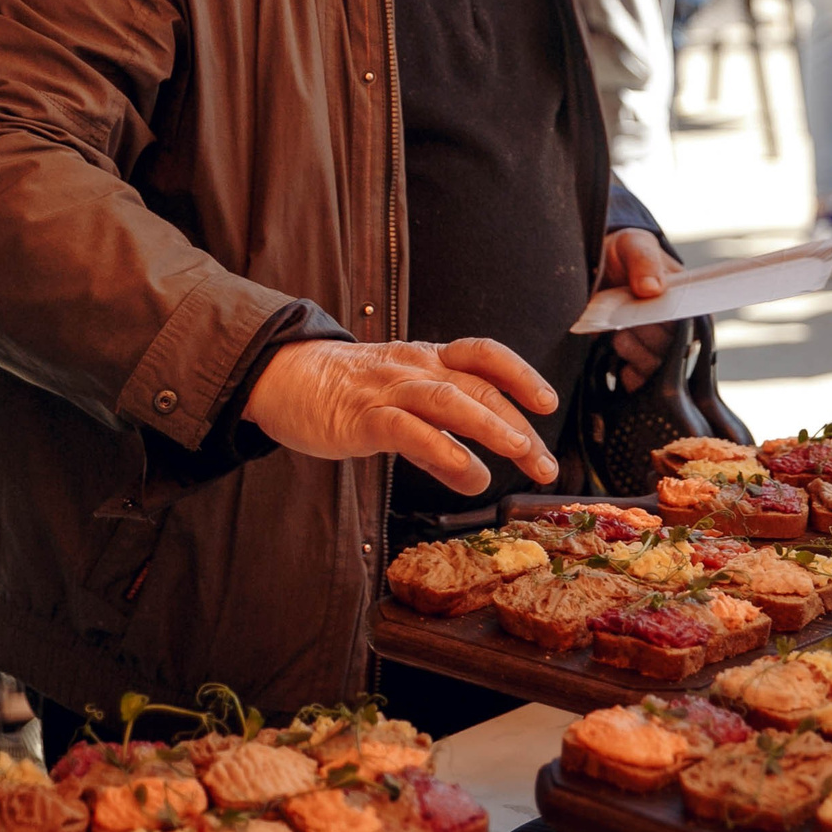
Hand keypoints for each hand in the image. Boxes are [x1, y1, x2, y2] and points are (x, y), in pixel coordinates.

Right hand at [242, 337, 558, 494]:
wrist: (283, 377)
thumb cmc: (347, 395)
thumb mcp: (402, 411)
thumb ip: (441, 442)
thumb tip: (478, 475)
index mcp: (428, 360)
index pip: (484, 355)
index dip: (520, 374)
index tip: (548, 403)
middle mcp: (415, 368)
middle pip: (478, 388)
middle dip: (519, 426)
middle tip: (546, 465)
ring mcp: (389, 390)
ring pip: (449, 399)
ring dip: (491, 425)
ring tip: (521, 452)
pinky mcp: (362, 417)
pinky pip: (408, 430)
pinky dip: (441, 449)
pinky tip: (466, 470)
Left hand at [600, 228, 680, 391]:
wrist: (592, 269)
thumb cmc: (623, 253)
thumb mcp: (632, 245)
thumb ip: (644, 261)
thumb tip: (652, 289)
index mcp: (687, 297)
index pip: (696, 322)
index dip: (677, 326)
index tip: (649, 319)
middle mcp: (677, 325)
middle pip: (676, 347)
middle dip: (649, 337)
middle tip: (627, 322)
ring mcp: (657, 345)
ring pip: (659, 365)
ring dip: (638, 354)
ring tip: (619, 336)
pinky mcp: (637, 361)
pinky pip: (642, 381)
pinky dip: (632, 377)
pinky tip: (620, 365)